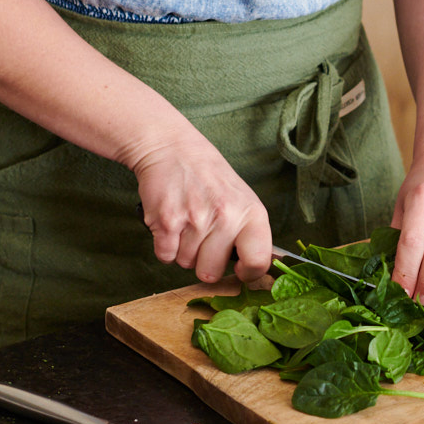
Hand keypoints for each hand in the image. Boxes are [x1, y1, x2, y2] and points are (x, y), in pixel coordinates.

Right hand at [131, 134, 272, 288]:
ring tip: (187, 221)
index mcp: (251, 213)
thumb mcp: (242, 198)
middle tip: (203, 235)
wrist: (173, 149)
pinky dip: (165, 245)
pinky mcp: (166, 222)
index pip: (258, 262)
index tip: (240, 270)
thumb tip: (253, 270)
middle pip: (211, 273)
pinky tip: (172, 222)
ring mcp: (195, 220)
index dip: (248, 274)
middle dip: (204, 262)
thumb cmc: (210, 177)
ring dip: (183, 249)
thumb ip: (248, 233)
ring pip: (186, 264)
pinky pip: (165, 256)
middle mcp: (226, 217)